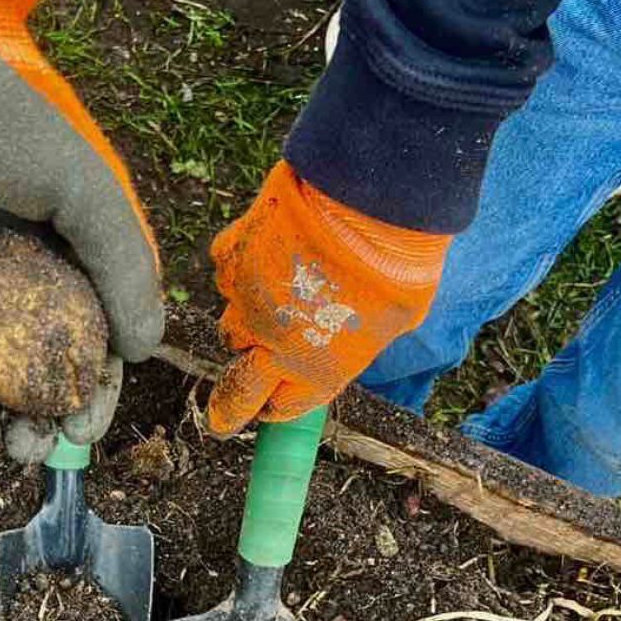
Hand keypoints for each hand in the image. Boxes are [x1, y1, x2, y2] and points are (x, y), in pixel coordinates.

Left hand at [0, 0, 163, 461]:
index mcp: (60, 253)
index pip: (86, 342)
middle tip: (30, 450)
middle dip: (32, 419)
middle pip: (25, 372)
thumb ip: (122, 264)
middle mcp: (6, 275)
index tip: (84, 430)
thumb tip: (147, 351)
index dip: (90, 393)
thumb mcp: (82, 187)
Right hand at [207, 162, 450, 434]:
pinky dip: (242, 269)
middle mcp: (272, 345)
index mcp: (317, 371)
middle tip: (224, 417)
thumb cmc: (396, 265)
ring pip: (231, 326)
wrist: (368, 203)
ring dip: (248, 322)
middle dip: (229, 407)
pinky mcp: (230, 258)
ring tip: (275, 299)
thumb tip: (344, 338)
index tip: (274, 404)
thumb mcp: (391, 323)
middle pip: (235, 391)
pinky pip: (228, 274)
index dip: (277, 406)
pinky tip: (267, 252)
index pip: (281, 407)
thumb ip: (354, 341)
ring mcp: (245, 303)